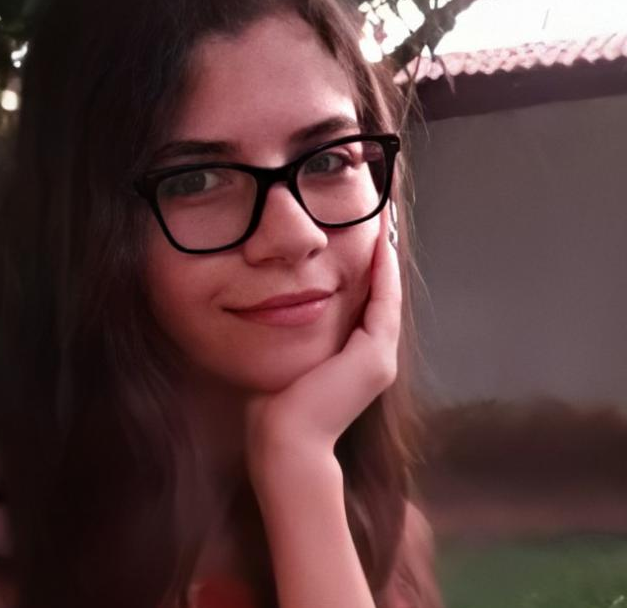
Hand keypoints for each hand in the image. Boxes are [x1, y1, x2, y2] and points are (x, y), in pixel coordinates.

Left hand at [244, 206, 401, 469]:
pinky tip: (379, 243)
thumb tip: (269, 306)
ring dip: (386, 255)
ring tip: (385, 218)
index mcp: (355, 357)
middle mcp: (375, 356)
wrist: (285, 441)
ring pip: (387, 293)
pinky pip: (383, 303)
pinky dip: (383, 273)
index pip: (364, 300)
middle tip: (382, 214)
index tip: (360, 230)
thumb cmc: (274, 406)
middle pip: (380, 292)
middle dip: (380, 253)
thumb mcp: (285, 358)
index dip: (366, 266)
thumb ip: (289, 334)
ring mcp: (380, 358)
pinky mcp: (376, 357)